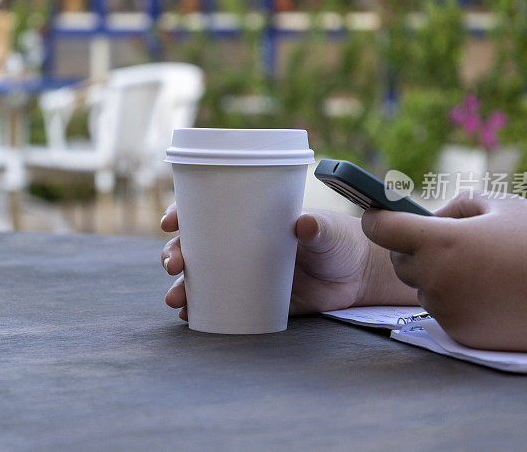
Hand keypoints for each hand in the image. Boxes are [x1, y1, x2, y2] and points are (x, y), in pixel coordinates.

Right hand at [160, 203, 416, 320]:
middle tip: (174, 263)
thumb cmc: (338, 241)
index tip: (171, 221)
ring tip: (176, 299)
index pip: (208, 210)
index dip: (183, 212)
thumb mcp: (327, 230)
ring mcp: (243, 272)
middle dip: (176, 253)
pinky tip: (189, 316)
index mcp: (250, 218)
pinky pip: (218, 304)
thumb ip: (316, 227)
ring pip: (201, 277)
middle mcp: (239, 244)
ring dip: (182, 286)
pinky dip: (200, 310)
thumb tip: (304, 224)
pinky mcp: (252, 299)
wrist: (355, 276)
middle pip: (195, 245)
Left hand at [362, 192, 526, 355]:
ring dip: (432, 275)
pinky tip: (484, 291)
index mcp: (439, 241)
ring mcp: (443, 308)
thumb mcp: (500, 205)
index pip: (380, 228)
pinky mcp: (456, 331)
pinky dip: (452, 299)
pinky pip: (440, 309)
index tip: (375, 215)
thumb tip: (428, 218)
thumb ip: (456, 204)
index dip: (375, 218)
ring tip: (473, 267)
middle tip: (437, 241)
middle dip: (410, 248)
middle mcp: (434, 276)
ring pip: (419, 287)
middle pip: (397, 260)